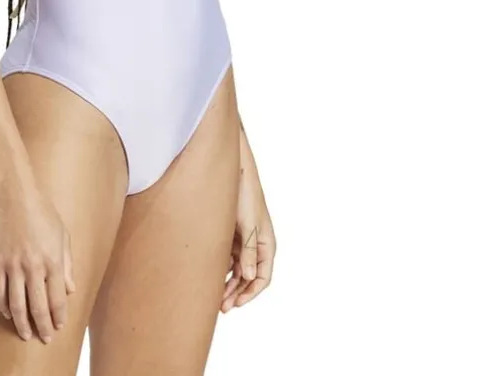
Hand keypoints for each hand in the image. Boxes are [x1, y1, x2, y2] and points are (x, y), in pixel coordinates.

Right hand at [0, 181, 76, 341]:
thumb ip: (67, 263)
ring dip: (21, 323)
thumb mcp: (62, 234)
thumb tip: (70, 288)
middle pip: (38, 306)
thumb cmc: (42, 210)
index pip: (57, 298)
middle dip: (42, 326)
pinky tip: (7, 312)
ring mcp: (13, 265)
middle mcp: (33, 266)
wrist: (14, 193)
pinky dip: (3, 305)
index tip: (59, 326)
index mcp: (53, 259)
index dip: (58, 316)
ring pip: (17, 304)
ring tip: (25, 333)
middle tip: (44, 338)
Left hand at [221, 129, 275, 311]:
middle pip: (249, 277)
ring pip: (238, 270)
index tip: (235, 304)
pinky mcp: (233, 234)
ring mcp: (245, 240)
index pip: (263, 277)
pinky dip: (222, 269)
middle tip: (221, 307)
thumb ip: (248, 251)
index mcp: (267, 244)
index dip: (250, 293)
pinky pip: (229, 258)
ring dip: (228, 284)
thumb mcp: (247, 225)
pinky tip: (211, 277)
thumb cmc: (245, 196)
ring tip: (214, 297)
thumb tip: (247, 277)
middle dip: (236, 293)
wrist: (235, 171)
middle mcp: (257, 245)